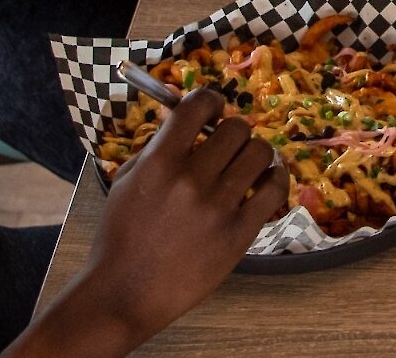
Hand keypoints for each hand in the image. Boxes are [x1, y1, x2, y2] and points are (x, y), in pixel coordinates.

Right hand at [46, 90, 287, 349]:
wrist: (125, 294)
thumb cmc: (120, 238)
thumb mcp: (126, 182)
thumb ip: (156, 147)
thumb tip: (184, 118)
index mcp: (158, 163)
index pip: (197, 107)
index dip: (210, 100)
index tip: (213, 109)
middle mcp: (191, 180)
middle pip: (235, 128)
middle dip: (232, 130)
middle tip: (227, 144)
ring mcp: (218, 208)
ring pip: (260, 153)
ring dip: (255, 152)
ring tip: (247, 162)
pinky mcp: (239, 234)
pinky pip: (274, 190)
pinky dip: (276, 177)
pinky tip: (268, 179)